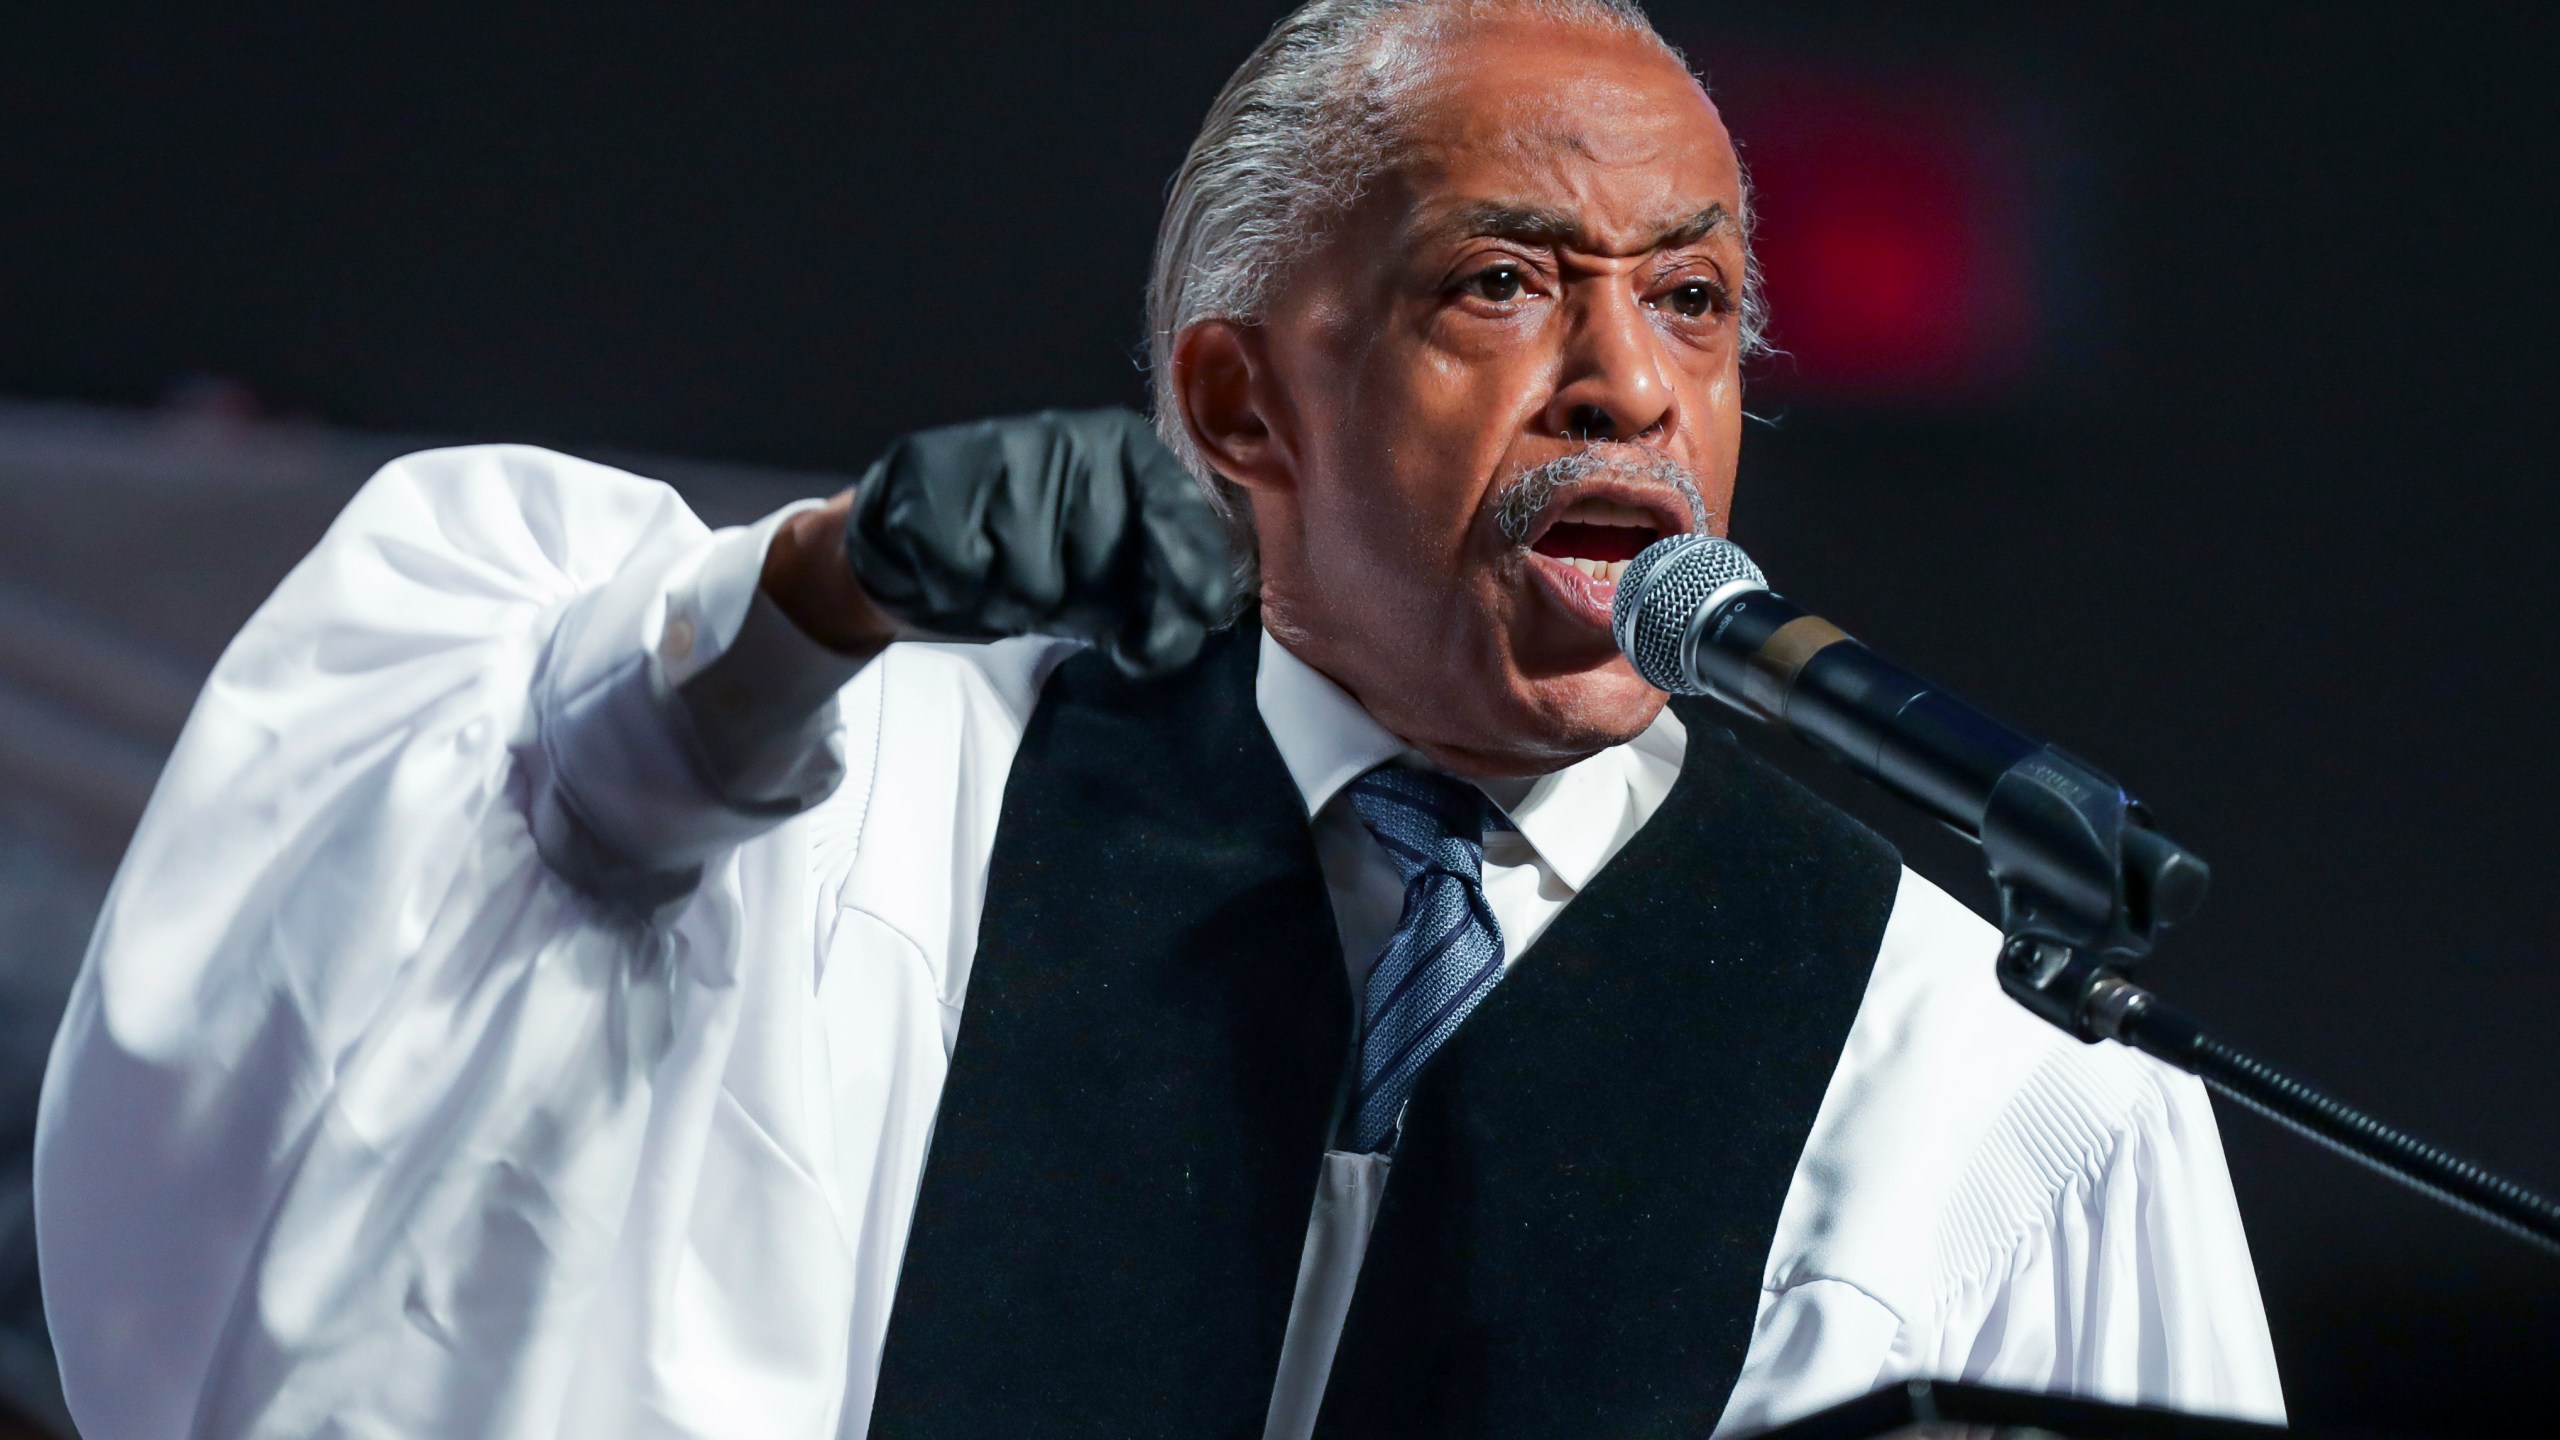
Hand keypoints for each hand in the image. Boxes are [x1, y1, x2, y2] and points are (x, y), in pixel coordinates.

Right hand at [821, 408, 1234, 675]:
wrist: (912, 533)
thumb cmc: (1025, 553)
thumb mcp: (1102, 574)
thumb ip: (1150, 599)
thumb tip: (1178, 635)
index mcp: (1125, 448)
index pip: (1174, 507)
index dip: (1191, 565)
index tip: (1205, 610)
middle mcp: (1069, 436)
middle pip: (1102, 563)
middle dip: (1083, 604)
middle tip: (1054, 596)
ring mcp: (998, 448)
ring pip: (1034, 579)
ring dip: (1016, 603)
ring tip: (1000, 579)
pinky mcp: (931, 473)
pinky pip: (967, 574)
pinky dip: (960, 590)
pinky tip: (956, 568)